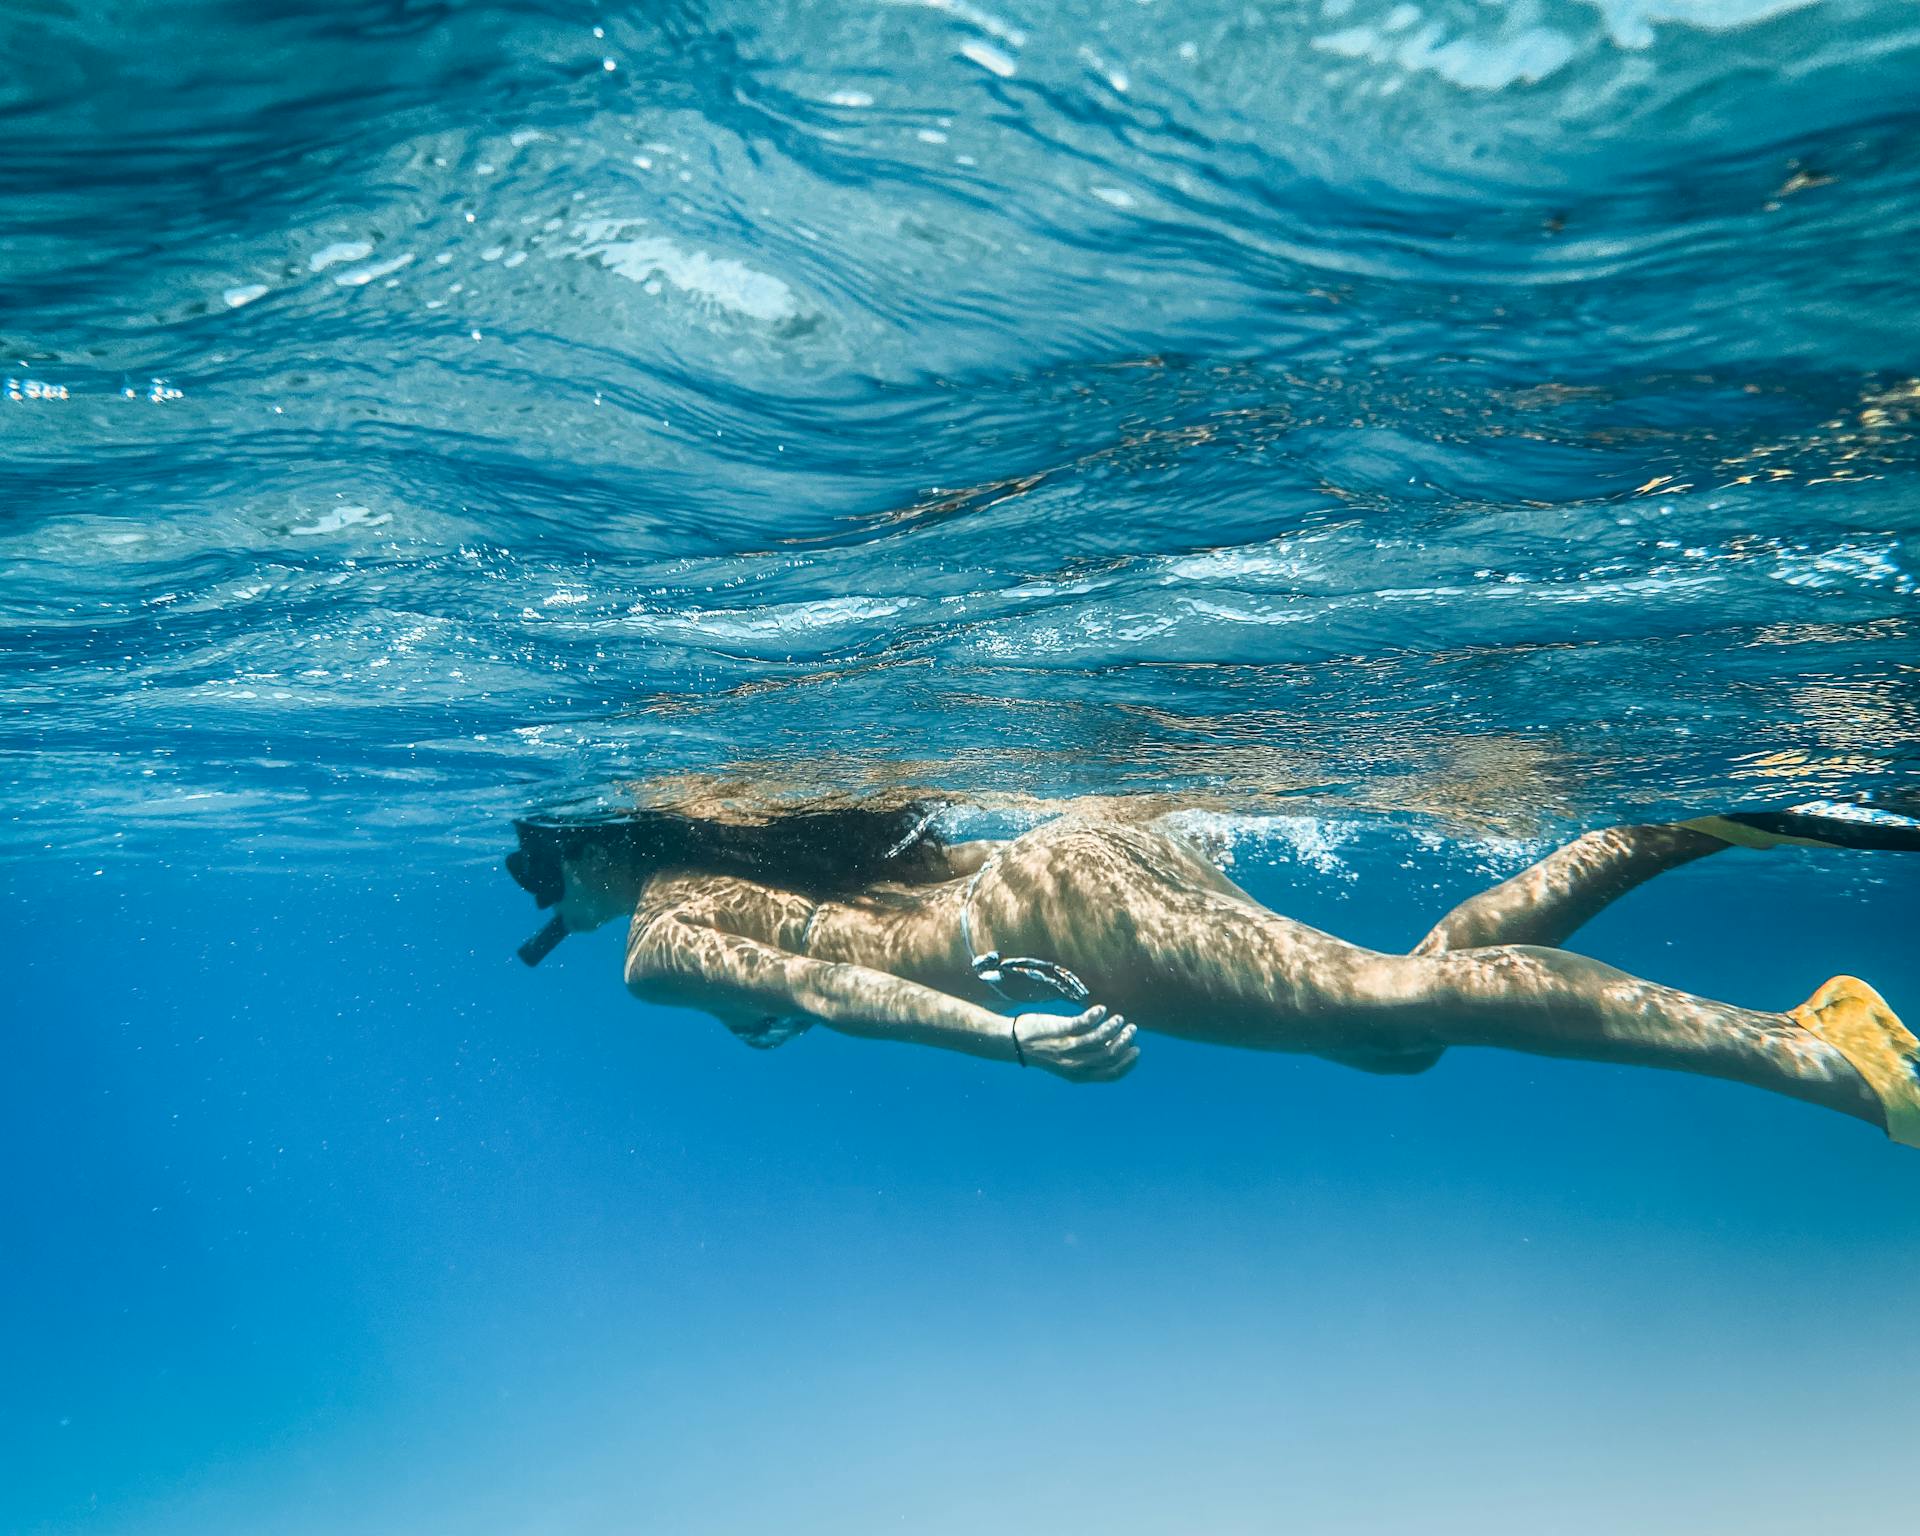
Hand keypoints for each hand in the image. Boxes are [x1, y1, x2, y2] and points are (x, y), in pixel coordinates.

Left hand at [1013, 1005, 1137, 1082]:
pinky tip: (1101, 1009)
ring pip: (1098, 1039)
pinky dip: (1096, 1016)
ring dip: (1113, 1027)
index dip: (1127, 1063)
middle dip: (1124, 1042)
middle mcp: (1074, 1064)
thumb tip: (1113, 1045)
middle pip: (1108, 1055)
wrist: (1014, 1042)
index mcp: (1078, 1075)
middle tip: (1131, 1029)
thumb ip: (1089, 1056)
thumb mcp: (1067, 1060)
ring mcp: (1066, 1047)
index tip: (1136, 1050)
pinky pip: (1083, 1023)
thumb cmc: (1043, 1050)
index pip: (1110, 1074)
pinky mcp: (1060, 1030)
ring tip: (1119, 1018)